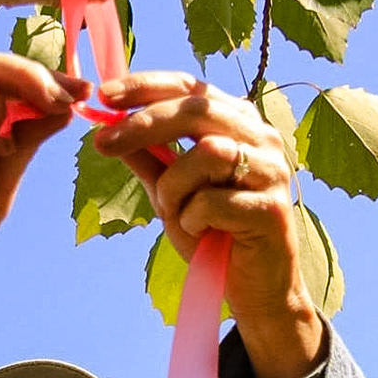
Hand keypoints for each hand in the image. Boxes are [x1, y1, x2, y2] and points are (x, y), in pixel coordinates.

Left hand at [90, 72, 324, 377]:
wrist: (253, 290)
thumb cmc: (214, 236)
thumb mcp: (170, 192)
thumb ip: (147, 158)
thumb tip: (105, 126)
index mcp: (237, 124)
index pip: (190, 86)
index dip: (146, 87)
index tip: (104, 95)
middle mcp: (260, 138)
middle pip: (197, 109)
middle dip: (144, 124)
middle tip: (104, 143)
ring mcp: (272, 171)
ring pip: (207, 153)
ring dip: (173, 186)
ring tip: (175, 213)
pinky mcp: (273, 208)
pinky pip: (214, 201)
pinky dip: (193, 219)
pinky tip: (200, 234)